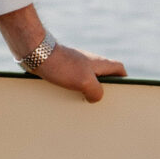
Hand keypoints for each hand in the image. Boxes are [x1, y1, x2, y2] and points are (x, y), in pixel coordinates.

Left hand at [0, 3, 124, 103]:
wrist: (36, 53)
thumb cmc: (62, 66)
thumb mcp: (85, 82)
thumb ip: (96, 92)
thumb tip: (95, 98)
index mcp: (100, 63)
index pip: (119, 69)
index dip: (123, 80)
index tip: (122, 92)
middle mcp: (89, 62)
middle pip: (103, 76)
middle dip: (102, 90)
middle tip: (100, 103)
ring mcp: (75, 64)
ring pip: (86, 79)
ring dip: (85, 91)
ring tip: (82, 105)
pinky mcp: (62, 67)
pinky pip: (72, 80)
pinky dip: (72, 89)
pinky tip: (66, 99)